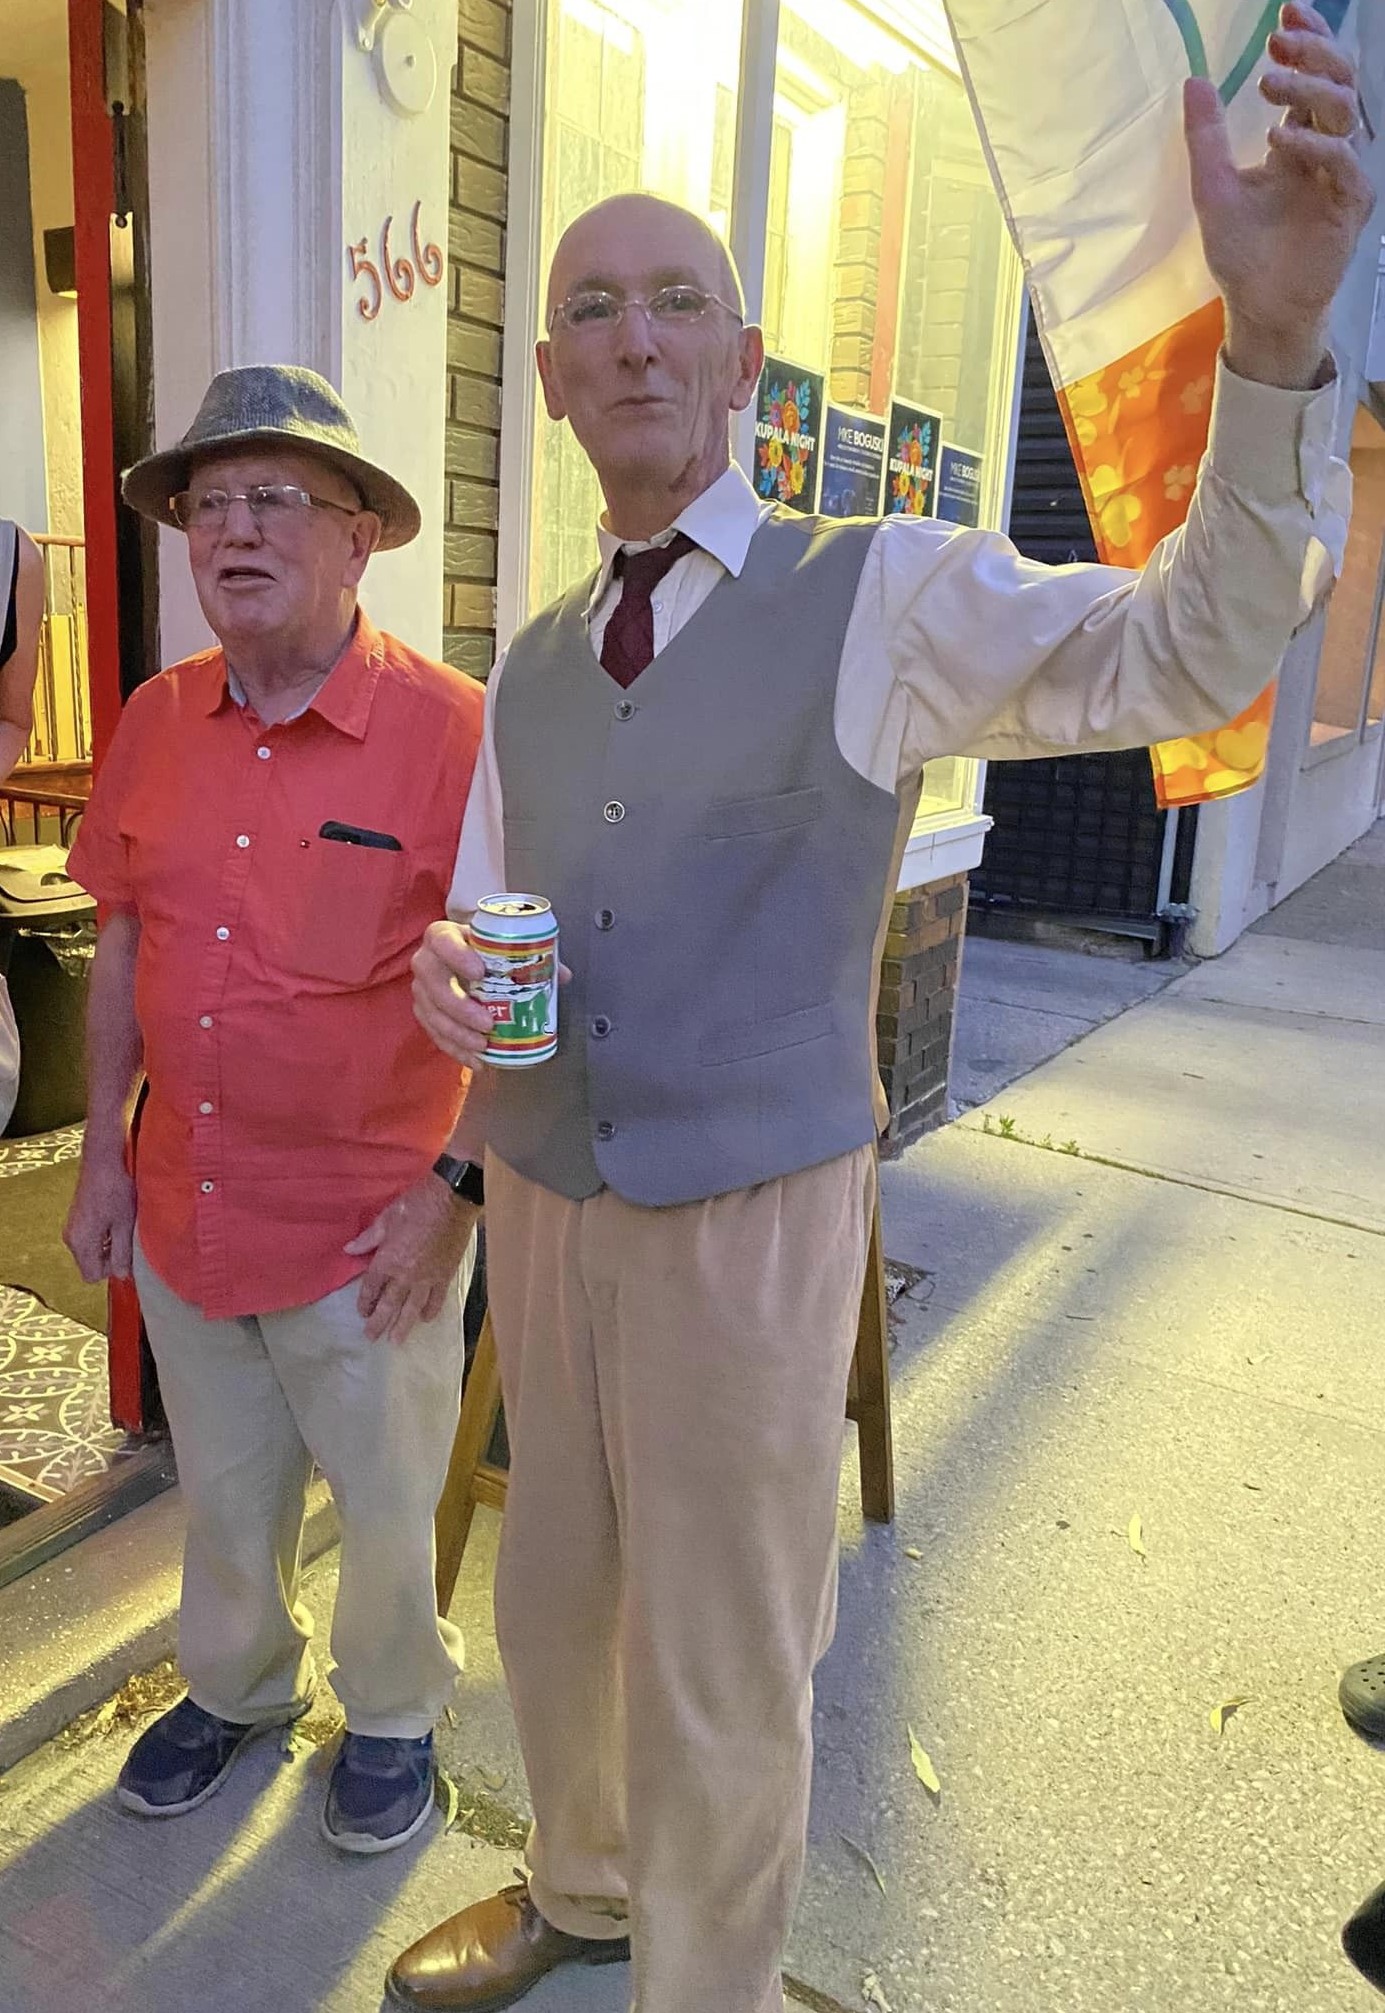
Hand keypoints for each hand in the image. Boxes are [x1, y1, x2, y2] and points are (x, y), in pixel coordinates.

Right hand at [64, 1156, 135, 1282]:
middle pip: (90, 1264)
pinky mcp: (75, 1218)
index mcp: (81, 1243)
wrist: (102, 1161)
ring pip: (90, 1251)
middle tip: (126, 1237)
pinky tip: (114, 1218)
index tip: (126, 1253)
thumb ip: (122, 1253)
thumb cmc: (116, 1191)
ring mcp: (71, 1228)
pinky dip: (102, 1235)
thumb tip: (121, 1275)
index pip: (92, 1276)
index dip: (111, 1270)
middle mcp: (71, 1238)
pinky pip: (88, 1238)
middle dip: (109, 1258)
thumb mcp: (125, 1225)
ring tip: (121, 1225)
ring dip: (107, 1245)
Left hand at [345, 1174, 477, 1343]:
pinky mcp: (445, 1275)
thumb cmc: (416, 1204)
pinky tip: (426, 1318)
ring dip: (403, 1325)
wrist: (453, 1200)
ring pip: (413, 1308)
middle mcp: (405, 1275)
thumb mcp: (386, 1218)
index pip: (372, 1287)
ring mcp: (427, 1278)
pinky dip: (431, 1310)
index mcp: (387, 1259)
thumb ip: (368, 1238)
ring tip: (396, 1340)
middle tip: (372, 1337)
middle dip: (379, 1322)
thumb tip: (349, 1250)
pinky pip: (436, 1299)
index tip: (362, 1312)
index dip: (365, 1301)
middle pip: (389, 1304)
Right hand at [412, 919, 570, 1063]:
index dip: (457, 956)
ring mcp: (422, 987)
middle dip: (458, 1005)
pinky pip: (432, 1032)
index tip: (480, 972)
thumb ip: (532, 956)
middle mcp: (427, 960)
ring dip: (456, 1032)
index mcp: (444, 935)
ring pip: (430, 1011)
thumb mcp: (504, 945)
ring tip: (482, 1045)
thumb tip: (562, 975)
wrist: (462, 958)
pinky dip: (454, 1048)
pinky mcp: (424, 1011)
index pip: (441, 940)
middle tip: (487, 1023)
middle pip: (431, 981)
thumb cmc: (484, 950)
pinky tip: (475, 1059)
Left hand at [1186, 4, 1373, 388]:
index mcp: (1300, 139)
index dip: (1307, 42)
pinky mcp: (1351, 204)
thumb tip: (1195, 79)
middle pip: (1338, 82)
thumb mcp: (1213, 187)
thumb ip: (1207, 136)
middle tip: (1279, 40)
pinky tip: (1283, 139)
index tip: (1285, 14)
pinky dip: (1315, 145)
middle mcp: (1326, 149)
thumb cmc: (1241, 251)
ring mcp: (1342, 175)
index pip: (1314, 77)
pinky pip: (1344, 162)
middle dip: (1313, 53)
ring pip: (1344, 112)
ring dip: (1308, 90)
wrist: (1258, 306)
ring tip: (1269, 84)